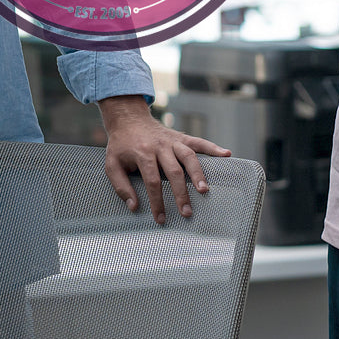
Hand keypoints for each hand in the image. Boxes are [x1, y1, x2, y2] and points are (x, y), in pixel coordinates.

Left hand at [98, 95, 231, 224]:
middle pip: (173, 171)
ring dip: (198, 174)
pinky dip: (213, 148)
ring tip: (205, 190)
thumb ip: (121, 186)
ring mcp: (172, 141)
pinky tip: (226, 155)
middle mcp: (160, 146)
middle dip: (181, 193)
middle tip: (187, 212)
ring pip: (188, 157)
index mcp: (142, 153)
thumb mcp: (111, 164)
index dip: (157, 202)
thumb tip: (134, 206)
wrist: (128, 119)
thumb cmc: (121, 145)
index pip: (152, 181)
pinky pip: (198, 142)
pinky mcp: (180, 137)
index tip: (161, 218)